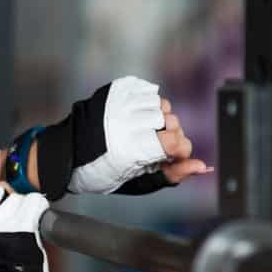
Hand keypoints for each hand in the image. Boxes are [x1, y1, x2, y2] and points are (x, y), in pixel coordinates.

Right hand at [0, 151, 50, 271]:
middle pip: (2, 188)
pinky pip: (34, 205)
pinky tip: (35, 229)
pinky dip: (39, 213)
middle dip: (14, 197)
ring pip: (20, 196)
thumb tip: (1, 198)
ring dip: (28, 209)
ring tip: (25, 233)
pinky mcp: (19, 226)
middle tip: (19, 220)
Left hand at [29, 75, 214, 199]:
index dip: (179, 151)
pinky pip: (149, 91)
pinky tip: (136, 117)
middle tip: (152, 146)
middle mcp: (127, 121)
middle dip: (170, 135)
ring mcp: (122, 102)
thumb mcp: (137, 181)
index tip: (170, 157)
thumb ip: (172, 174)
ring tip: (142, 130)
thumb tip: (204, 167)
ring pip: (162, 104)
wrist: (68, 153)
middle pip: (172, 121)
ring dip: (159, 119)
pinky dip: (148, 104)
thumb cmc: (103, 172)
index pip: (176, 142)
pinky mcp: (118, 89)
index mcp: (132, 148)